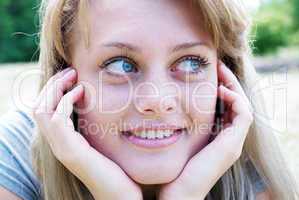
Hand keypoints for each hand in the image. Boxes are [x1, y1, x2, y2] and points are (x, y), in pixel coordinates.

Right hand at [32, 67, 141, 199]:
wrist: (121, 195)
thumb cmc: (117, 170)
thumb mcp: (103, 143)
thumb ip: (94, 128)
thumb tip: (98, 108)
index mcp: (64, 142)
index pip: (46, 111)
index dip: (54, 91)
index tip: (70, 76)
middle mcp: (58, 145)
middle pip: (39, 107)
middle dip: (52, 85)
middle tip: (69, 71)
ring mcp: (62, 149)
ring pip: (41, 110)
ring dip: (55, 89)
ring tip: (72, 76)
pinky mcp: (71, 152)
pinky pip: (57, 119)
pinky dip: (66, 101)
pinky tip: (81, 92)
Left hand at [158, 62, 253, 199]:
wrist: (177, 193)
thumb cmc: (172, 168)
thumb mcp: (176, 138)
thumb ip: (176, 123)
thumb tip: (161, 104)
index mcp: (215, 137)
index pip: (225, 107)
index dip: (220, 88)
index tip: (208, 72)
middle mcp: (227, 139)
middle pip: (236, 104)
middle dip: (228, 83)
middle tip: (217, 65)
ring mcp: (231, 142)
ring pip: (242, 106)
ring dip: (233, 86)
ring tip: (220, 71)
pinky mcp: (232, 144)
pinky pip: (243, 114)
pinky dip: (235, 99)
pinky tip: (219, 89)